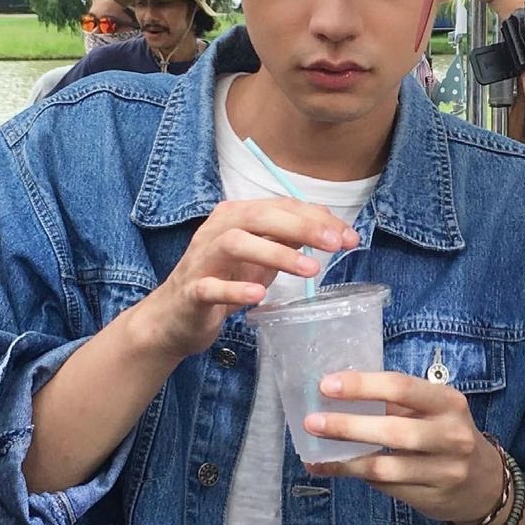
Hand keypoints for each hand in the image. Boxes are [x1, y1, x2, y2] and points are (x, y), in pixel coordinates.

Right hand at [134, 199, 358, 360]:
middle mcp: (216, 230)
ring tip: (310, 269)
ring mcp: (200, 260)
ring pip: (235, 243)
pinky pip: (209, 287)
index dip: (318, 219)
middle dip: (301, 227)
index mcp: (237, 216)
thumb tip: (332, 230)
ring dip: (276, 254)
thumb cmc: (224, 279)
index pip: (281, 207)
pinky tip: (259, 296)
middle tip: (335, 244)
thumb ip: (289, 239)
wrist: (174, 318)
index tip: (350, 237)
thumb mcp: (262, 255)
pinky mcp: (190, 292)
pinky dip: (235, 289)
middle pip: (259, 217)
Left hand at [302, 370, 507, 524]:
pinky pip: (385, 487)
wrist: (484, 484)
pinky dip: (355, 476)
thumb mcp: (435, 410)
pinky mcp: (431, 497)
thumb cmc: (447, 434)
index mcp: (448, 401)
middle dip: (349, 426)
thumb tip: (342, 394)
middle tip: (313, 421)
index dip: (363, 385)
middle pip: (393, 430)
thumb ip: (399, 403)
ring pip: (385, 466)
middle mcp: (450, 434)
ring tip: (314, 451)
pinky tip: (333, 468)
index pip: (401, 387)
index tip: (327, 385)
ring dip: (345, 459)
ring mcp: (444, 470)